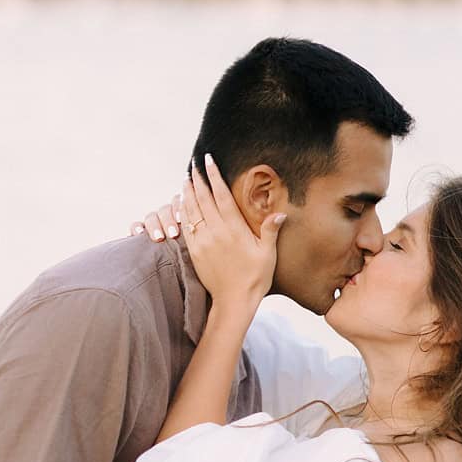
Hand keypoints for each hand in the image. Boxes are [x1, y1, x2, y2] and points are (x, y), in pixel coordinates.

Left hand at [131, 156, 283, 307]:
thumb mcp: (268, 253)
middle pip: (203, 199)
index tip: (209, 161)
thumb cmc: (255, 277)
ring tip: (186, 178)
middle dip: (198, 179)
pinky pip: (186, 225)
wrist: (234, 300)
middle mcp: (216, 232)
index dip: (215, 176)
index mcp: (234, 229)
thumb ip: (270, 230)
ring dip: (188, 192)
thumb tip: (280, 213)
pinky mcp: (194, 251)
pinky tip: (182, 203)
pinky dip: (183, 211)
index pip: (221, 196)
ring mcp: (203, 241)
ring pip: (191, 210)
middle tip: (194, 164)